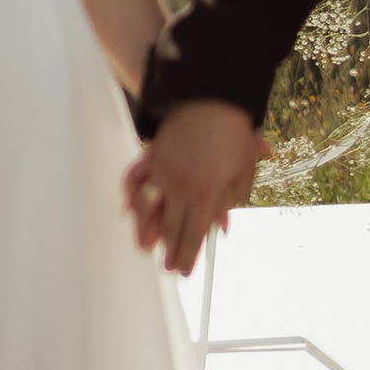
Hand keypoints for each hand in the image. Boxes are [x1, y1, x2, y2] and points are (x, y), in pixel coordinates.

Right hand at [124, 100, 267, 272]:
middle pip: (170, 227)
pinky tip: (128, 208)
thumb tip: (219, 226)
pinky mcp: (151, 156)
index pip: (193, 235)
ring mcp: (162, 170)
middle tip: (168, 267)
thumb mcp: (242, 173)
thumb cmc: (234, 136)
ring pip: (148, 209)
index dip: (187, 256)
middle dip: (169, 251)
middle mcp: (179, 186)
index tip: (183, 272)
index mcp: (205, 193)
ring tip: (145, 246)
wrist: (214, 98)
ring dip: (145, 230)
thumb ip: (229, 202)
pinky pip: (135, 178)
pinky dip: (130, 194)